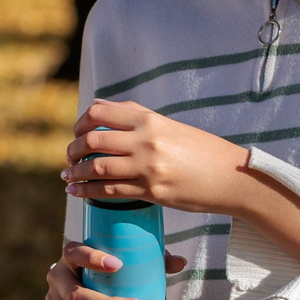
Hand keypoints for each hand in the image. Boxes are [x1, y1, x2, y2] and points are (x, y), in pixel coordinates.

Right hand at [46, 242, 188, 299]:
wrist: (79, 284)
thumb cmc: (108, 271)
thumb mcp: (124, 260)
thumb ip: (150, 259)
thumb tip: (180, 263)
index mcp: (70, 256)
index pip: (75, 253)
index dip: (92, 259)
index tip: (118, 265)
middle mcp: (57, 278)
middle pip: (76, 294)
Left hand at [63, 99, 250, 213]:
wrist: (232, 178)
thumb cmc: (202, 151)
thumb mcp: (171, 126)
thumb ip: (137, 117)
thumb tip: (100, 107)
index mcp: (151, 120)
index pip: (101, 112)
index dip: (81, 122)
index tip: (76, 133)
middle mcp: (147, 140)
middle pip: (93, 140)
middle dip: (74, 149)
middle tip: (69, 158)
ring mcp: (148, 167)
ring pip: (97, 168)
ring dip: (75, 172)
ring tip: (67, 176)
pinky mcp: (152, 192)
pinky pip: (110, 191)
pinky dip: (88, 192)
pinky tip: (78, 192)